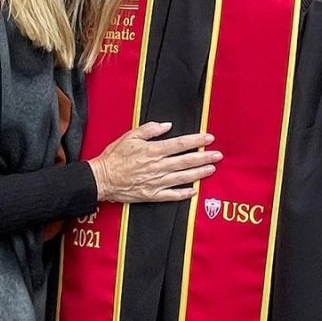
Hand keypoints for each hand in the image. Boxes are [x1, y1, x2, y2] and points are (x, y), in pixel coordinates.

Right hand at [87, 122, 220, 203]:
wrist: (102, 178)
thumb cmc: (115, 156)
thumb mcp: (130, 136)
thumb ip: (150, 130)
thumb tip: (167, 125)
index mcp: (152, 151)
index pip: (179, 144)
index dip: (195, 141)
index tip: (209, 138)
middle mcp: (157, 167)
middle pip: (185, 161)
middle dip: (203, 157)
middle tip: (218, 155)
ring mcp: (156, 182)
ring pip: (182, 178)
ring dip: (198, 173)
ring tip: (211, 169)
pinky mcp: (152, 194)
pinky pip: (171, 195)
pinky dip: (184, 194)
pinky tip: (194, 191)